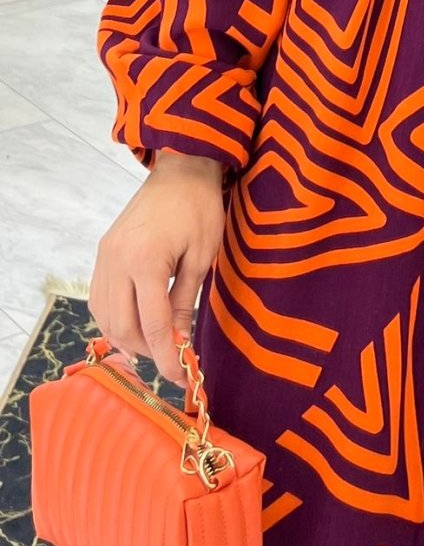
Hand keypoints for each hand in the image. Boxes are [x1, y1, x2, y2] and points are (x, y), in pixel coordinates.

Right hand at [88, 154, 225, 384]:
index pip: (153, 324)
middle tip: (171, 360)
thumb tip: (179, 345)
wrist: (181, 168)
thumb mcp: (201, 257)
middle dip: (147, 351)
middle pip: (122, 326)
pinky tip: (135, 323)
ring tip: (155, 345)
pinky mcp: (103, 251)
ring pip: (104, 316)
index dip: (168, 356)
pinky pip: (100, 298)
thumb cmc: (198, 207)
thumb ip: (185, 303)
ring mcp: (105, 255)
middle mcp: (117, 260)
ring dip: (127, 338)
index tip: (182, 377)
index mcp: (145, 261)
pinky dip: (114, 318)